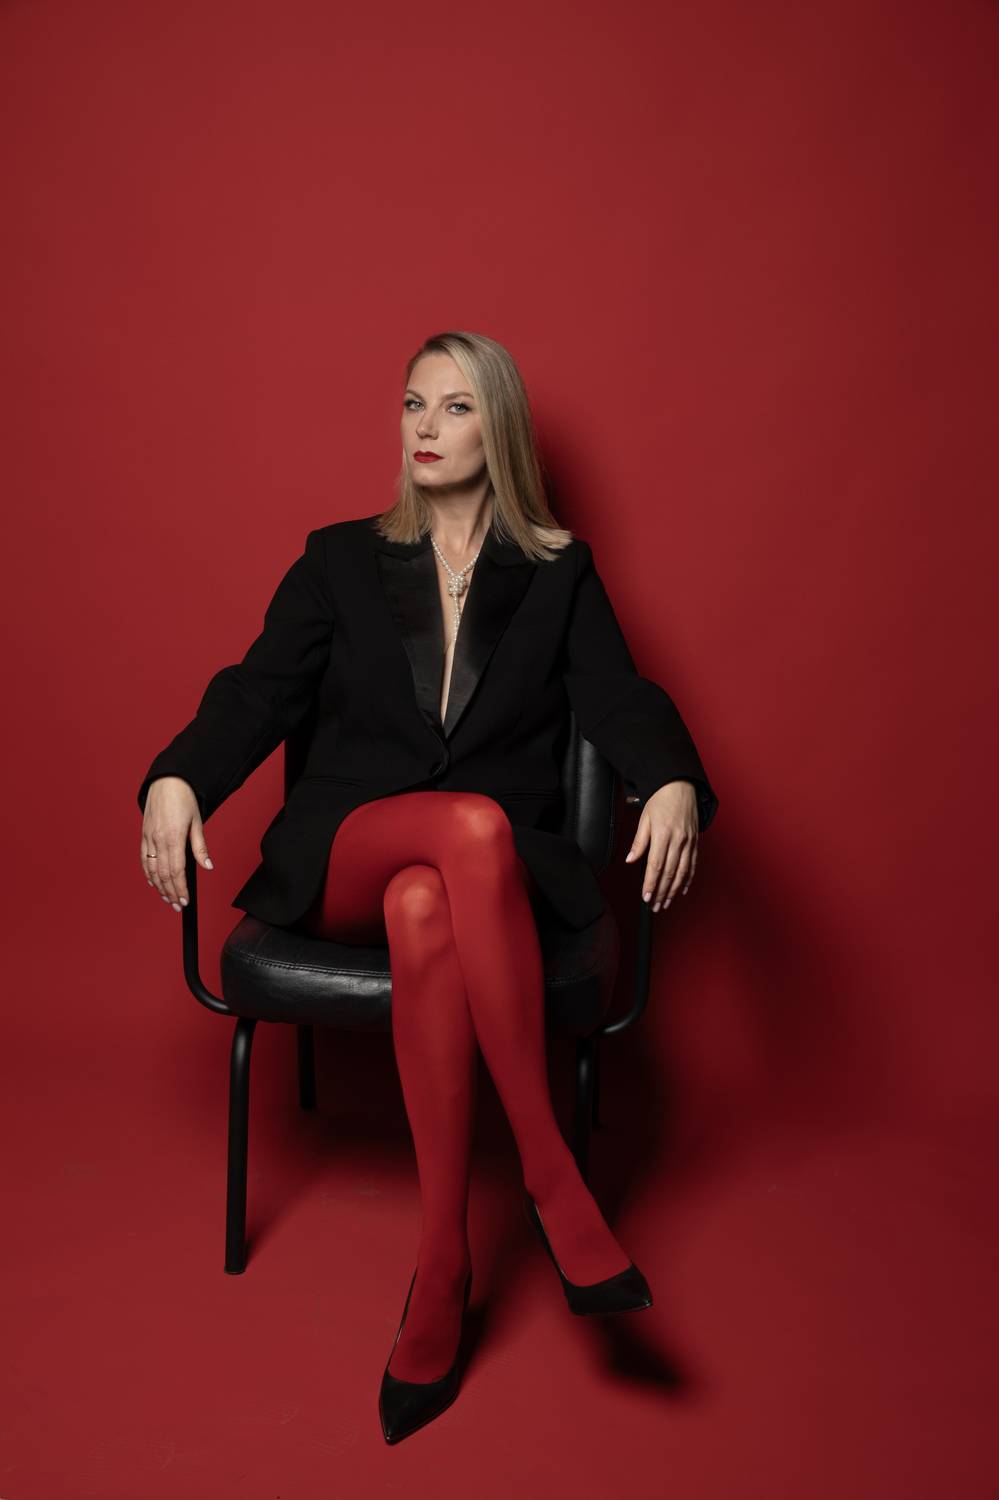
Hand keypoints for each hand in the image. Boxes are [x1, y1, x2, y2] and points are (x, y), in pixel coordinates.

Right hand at [140, 776, 213, 911]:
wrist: (167, 781)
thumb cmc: (184, 799)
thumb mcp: (197, 822)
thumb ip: (200, 847)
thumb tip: (208, 866)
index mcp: (173, 837)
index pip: (177, 871)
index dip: (180, 888)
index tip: (185, 900)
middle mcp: (158, 840)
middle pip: (163, 874)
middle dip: (170, 892)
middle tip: (178, 906)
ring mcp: (148, 838)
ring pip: (151, 869)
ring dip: (159, 887)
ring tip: (167, 898)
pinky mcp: (144, 834)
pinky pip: (144, 858)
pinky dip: (148, 873)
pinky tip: (153, 882)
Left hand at [624, 779, 697, 911]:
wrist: (680, 786)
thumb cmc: (660, 800)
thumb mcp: (644, 818)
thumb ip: (639, 841)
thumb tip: (630, 860)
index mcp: (663, 834)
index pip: (655, 865)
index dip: (651, 883)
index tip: (646, 896)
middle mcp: (678, 840)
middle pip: (669, 873)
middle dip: (662, 892)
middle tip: (655, 906)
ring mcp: (689, 842)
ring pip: (682, 872)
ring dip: (674, 890)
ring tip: (666, 903)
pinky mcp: (695, 842)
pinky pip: (693, 865)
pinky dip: (688, 880)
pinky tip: (682, 890)